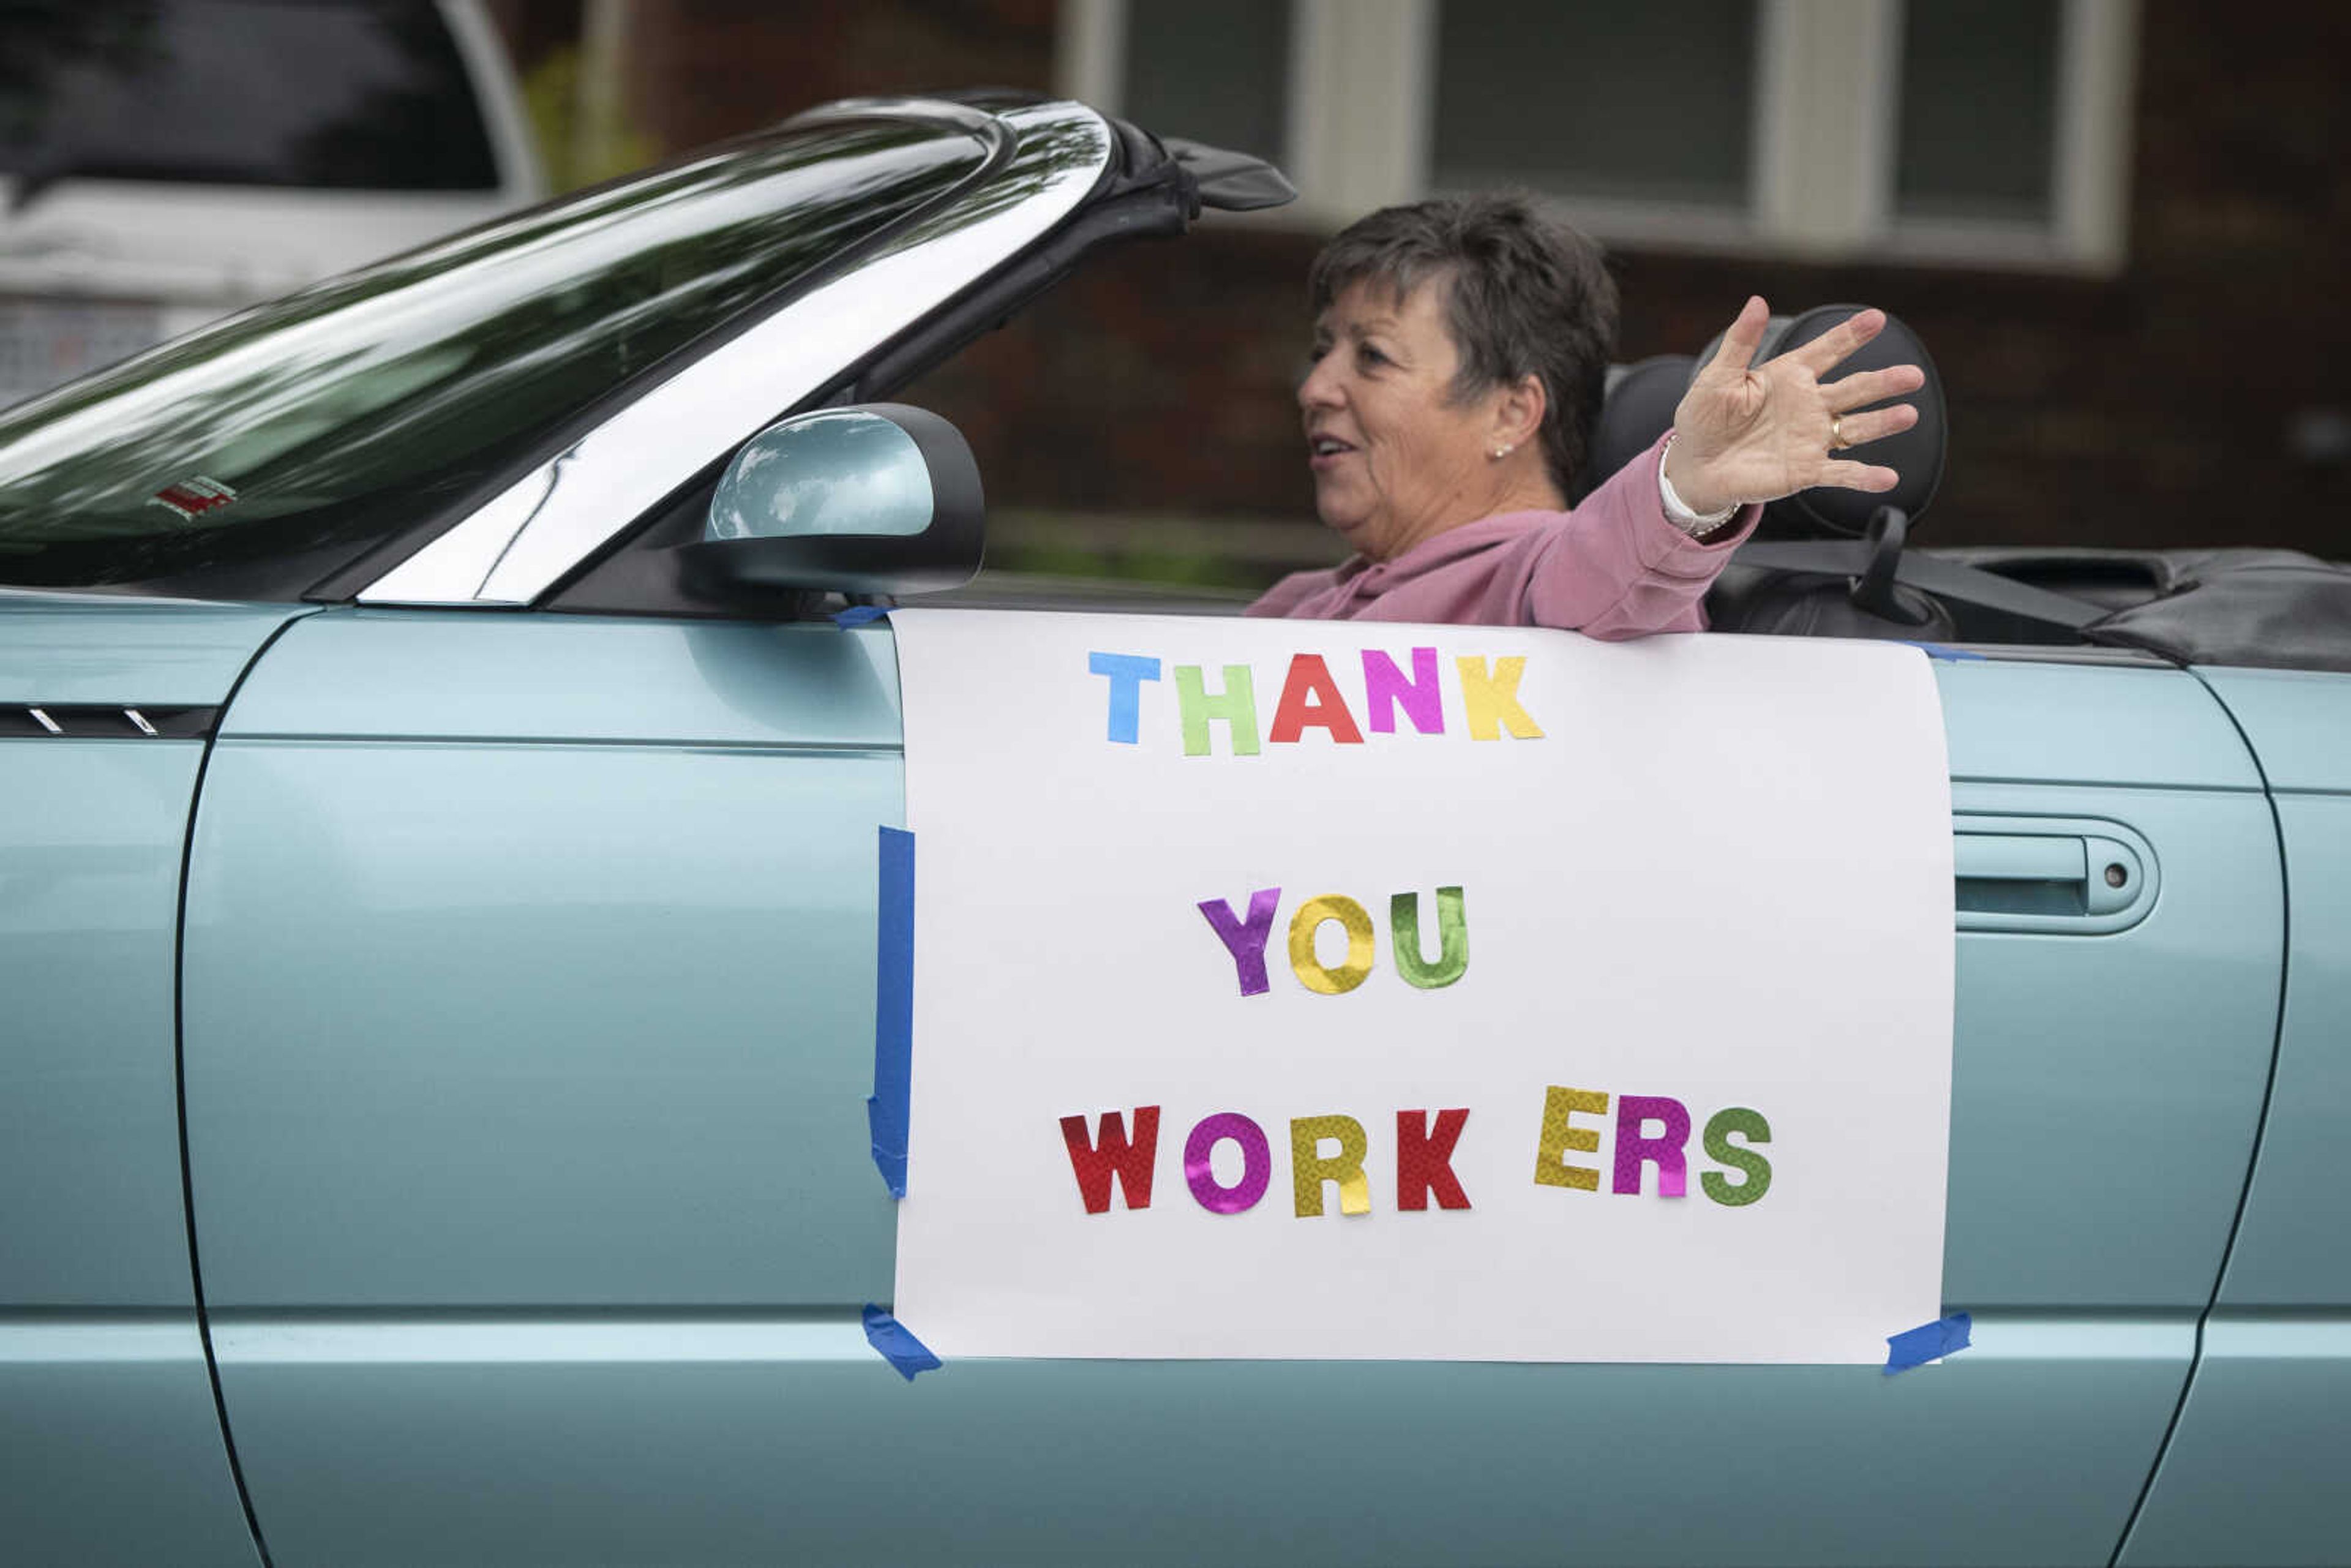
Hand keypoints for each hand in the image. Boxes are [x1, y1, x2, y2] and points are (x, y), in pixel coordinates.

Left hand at [1662, 297, 1925, 517]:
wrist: (1694, 466)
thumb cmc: (1704, 418)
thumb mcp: (1718, 377)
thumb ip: (1741, 342)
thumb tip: (1757, 301)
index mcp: (1789, 376)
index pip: (1827, 350)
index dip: (1851, 335)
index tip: (1877, 319)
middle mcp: (1809, 405)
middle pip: (1854, 389)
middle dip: (1883, 382)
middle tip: (1913, 375)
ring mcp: (1811, 438)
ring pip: (1856, 428)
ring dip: (1883, 423)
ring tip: (1909, 414)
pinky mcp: (1806, 470)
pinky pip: (1840, 473)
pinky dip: (1864, 477)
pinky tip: (1888, 478)